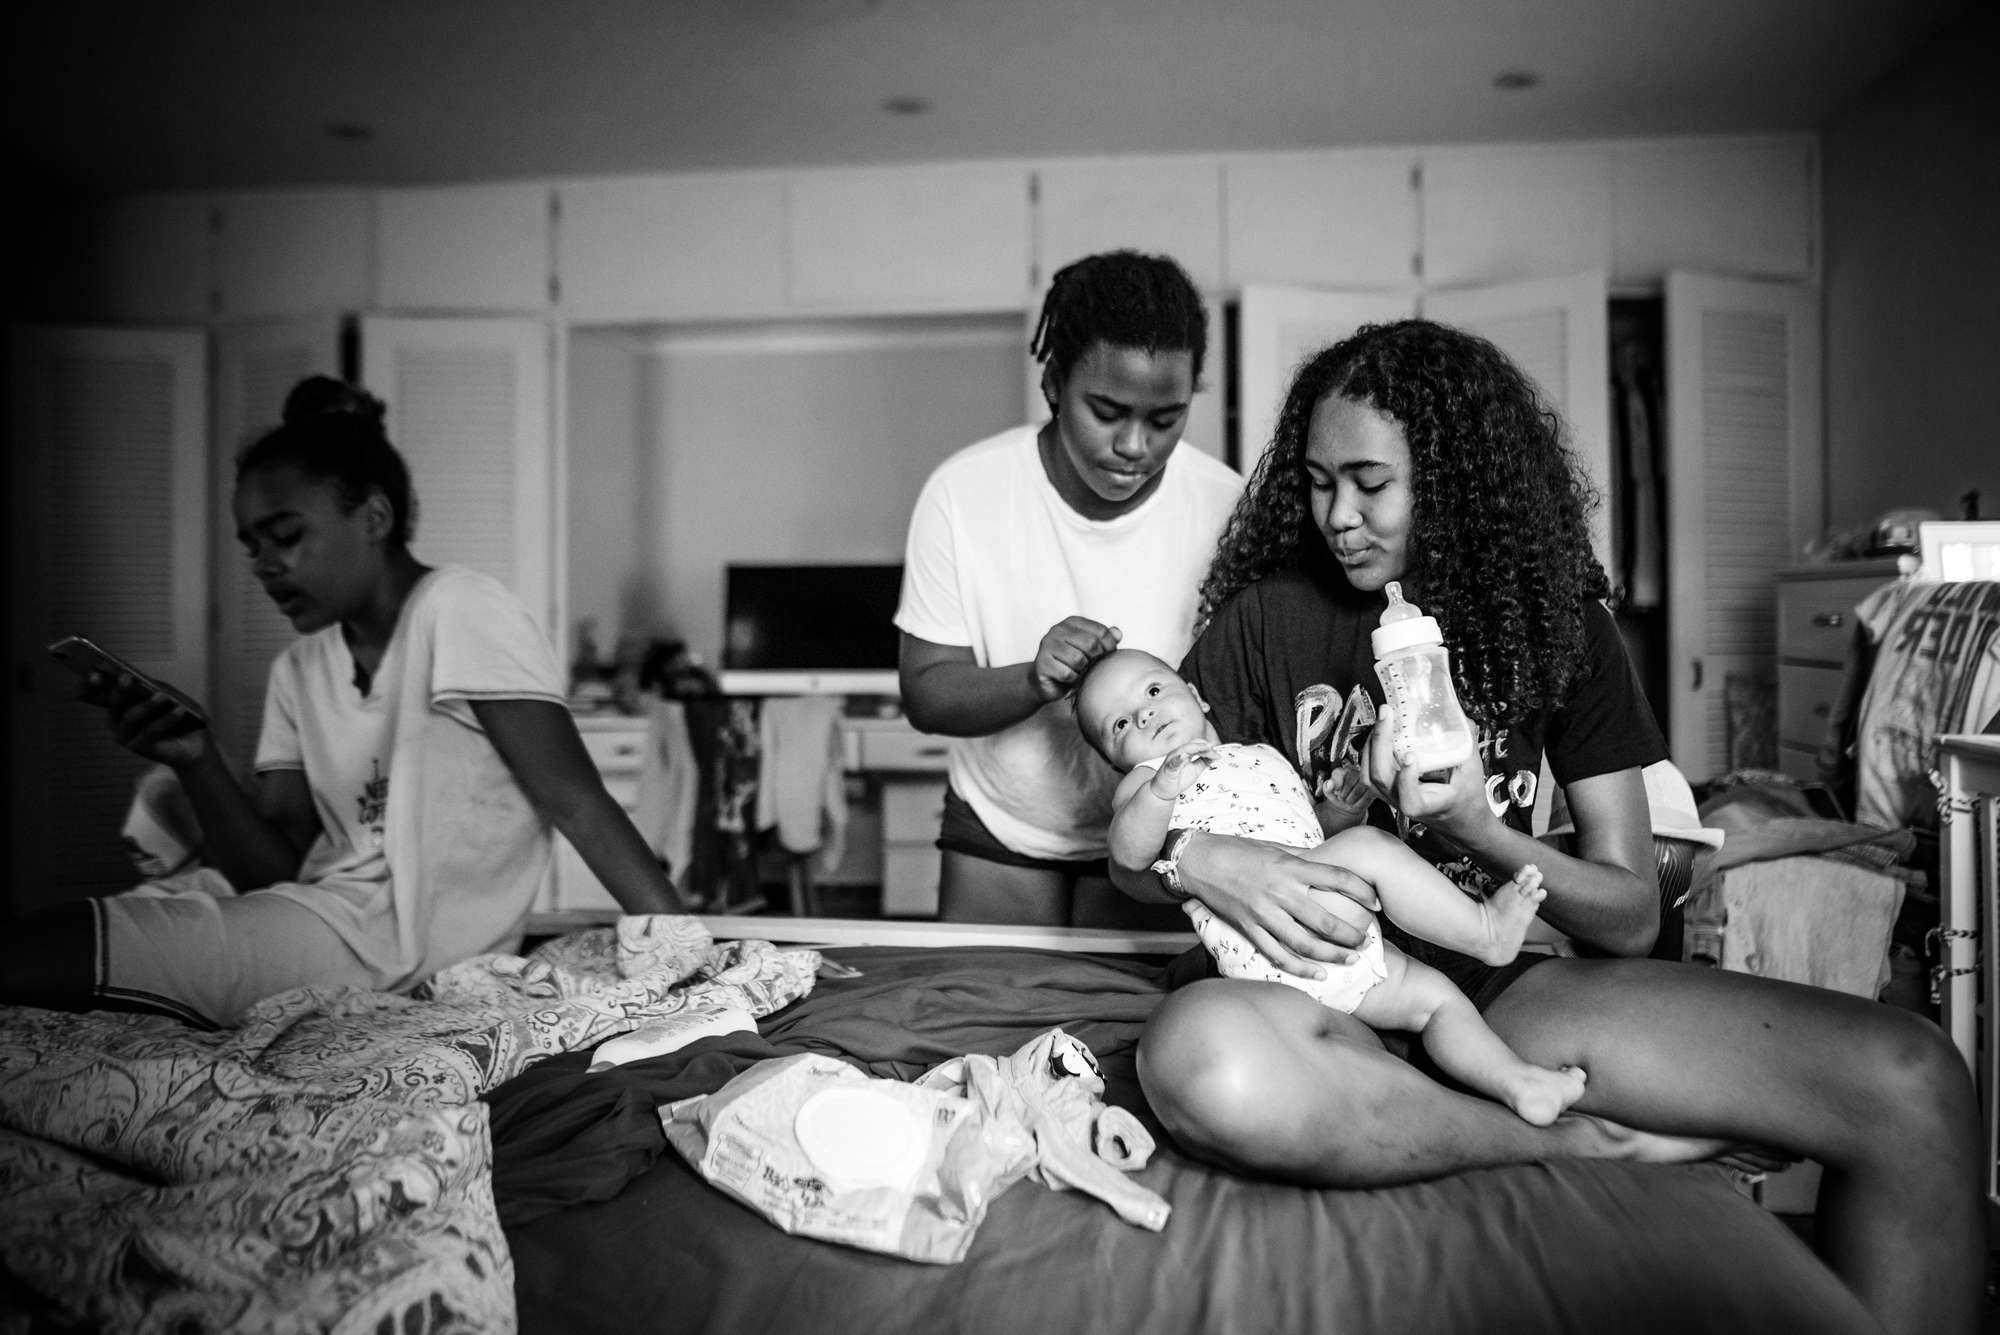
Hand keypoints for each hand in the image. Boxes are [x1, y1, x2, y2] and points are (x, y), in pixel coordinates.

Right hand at [87, 671, 209, 768]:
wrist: (192, 742)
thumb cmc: (174, 715)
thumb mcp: (164, 695)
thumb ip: (151, 688)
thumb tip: (143, 680)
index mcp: (117, 706)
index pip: (97, 695)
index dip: (91, 686)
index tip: (95, 674)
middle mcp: (116, 722)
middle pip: (114, 705)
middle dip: (120, 691)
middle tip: (127, 678)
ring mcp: (125, 736)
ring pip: (130, 718)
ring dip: (147, 705)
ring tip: (161, 695)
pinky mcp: (140, 748)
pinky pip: (151, 731)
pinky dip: (167, 719)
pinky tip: (179, 709)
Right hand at [1030, 616, 1120, 701]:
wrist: (1048, 682)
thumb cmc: (1072, 664)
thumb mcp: (1090, 649)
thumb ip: (1104, 639)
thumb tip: (1118, 633)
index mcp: (1073, 622)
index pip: (1101, 631)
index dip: (1110, 647)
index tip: (1107, 657)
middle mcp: (1058, 630)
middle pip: (1091, 643)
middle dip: (1096, 659)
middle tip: (1092, 667)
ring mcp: (1047, 645)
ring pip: (1078, 659)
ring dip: (1083, 670)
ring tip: (1080, 672)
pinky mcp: (1042, 663)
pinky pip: (1067, 673)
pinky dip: (1073, 680)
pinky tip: (1070, 679)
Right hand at [1148, 740, 1215, 797]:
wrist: (1165, 791)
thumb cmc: (1178, 779)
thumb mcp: (1195, 769)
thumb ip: (1203, 762)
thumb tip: (1214, 756)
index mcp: (1185, 752)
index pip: (1198, 745)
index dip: (1208, 749)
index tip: (1218, 756)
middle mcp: (1179, 753)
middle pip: (1193, 744)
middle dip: (1205, 747)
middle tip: (1215, 753)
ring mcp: (1173, 759)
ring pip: (1185, 749)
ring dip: (1196, 748)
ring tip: (1207, 748)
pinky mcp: (1168, 768)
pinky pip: (1173, 762)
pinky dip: (1178, 758)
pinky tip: (1184, 756)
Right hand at [1176, 833, 1378, 980]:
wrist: (1198, 861)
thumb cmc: (1237, 850)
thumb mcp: (1274, 848)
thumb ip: (1302, 860)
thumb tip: (1329, 866)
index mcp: (1289, 867)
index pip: (1336, 878)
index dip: (1361, 891)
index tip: (1376, 902)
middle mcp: (1279, 891)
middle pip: (1324, 920)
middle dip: (1350, 934)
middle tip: (1366, 941)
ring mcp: (1262, 912)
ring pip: (1303, 943)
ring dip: (1330, 955)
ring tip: (1349, 959)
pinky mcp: (1247, 928)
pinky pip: (1276, 954)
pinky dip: (1298, 968)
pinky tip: (1316, 974)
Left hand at [1317, 761, 1374, 812]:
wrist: (1349, 807)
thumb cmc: (1340, 797)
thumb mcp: (1330, 794)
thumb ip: (1327, 788)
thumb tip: (1330, 783)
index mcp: (1343, 771)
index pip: (1338, 773)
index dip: (1337, 785)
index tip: (1336, 792)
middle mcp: (1356, 773)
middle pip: (1349, 782)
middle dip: (1344, 795)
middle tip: (1343, 798)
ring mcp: (1367, 780)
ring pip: (1358, 790)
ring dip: (1351, 800)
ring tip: (1350, 800)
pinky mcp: (1374, 789)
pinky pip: (1366, 797)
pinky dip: (1359, 804)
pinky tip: (1357, 803)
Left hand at [1364, 704, 1492, 838]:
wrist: (1460, 820)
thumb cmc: (1467, 798)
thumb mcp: (1472, 771)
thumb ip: (1467, 743)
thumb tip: (1460, 715)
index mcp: (1430, 804)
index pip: (1410, 800)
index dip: (1406, 780)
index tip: (1412, 756)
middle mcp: (1405, 803)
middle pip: (1380, 779)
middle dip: (1379, 742)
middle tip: (1387, 714)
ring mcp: (1392, 798)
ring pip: (1369, 776)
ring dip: (1372, 744)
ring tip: (1382, 720)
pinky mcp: (1387, 791)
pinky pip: (1369, 772)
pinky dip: (1370, 750)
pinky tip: (1379, 732)